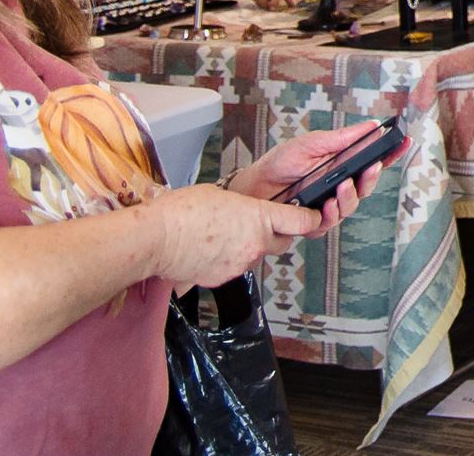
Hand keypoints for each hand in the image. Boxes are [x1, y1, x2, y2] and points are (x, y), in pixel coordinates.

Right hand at [146, 183, 326, 289]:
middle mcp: (255, 243)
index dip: (312, 218)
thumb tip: (243, 213)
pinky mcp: (223, 278)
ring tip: (225, 235)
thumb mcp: (221, 195)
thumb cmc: (183, 211)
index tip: (316, 216)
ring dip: (249, 247)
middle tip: (263, 225)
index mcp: (259, 217)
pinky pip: (234, 267)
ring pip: (256, 255)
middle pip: (282, 242)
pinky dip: (229, 259)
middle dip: (278, 234)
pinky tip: (211, 249)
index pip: (301, 221)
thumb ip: (242, 206)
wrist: (157, 238)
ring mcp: (239, 263)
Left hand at [230, 120, 404, 211]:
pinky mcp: (312, 222)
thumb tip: (371, 126)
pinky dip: (329, 214)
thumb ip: (342, 138)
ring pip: (350, 207)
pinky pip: (328, 223)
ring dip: (350, 197)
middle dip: (373, 178)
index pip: (372, 160)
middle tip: (372, 167)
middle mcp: (338, 186)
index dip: (391, 154)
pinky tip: (325, 205)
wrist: (253, 185)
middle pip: (366, 186)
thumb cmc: (280, 163)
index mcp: (341, 164)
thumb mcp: (312, 143)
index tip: (404, 142)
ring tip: (342, 187)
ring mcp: (326, 205)